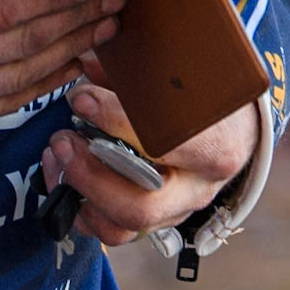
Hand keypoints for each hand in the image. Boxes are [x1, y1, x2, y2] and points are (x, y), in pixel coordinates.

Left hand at [41, 59, 258, 246]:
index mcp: (215, 148)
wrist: (233, 133)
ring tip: (56, 155)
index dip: (116, 123)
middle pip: (141, 205)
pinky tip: (61, 175)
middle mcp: (196, 190)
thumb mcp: (182, 79)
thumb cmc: (204, 99)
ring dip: (79, 192)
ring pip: (123, 225)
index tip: (82, 99)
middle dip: (91, 174)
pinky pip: (111, 232)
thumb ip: (136, 70)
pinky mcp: (153, 224)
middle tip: (62, 140)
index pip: (164, 144)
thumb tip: (86, 57)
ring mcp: (175, 212)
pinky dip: (79, 209)